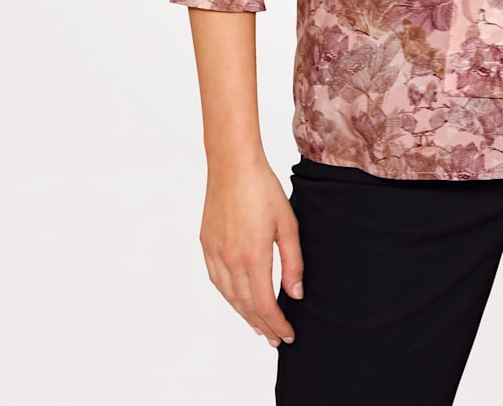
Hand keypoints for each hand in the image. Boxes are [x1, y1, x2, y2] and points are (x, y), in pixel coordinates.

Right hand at [199, 160, 304, 346]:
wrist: (232, 165)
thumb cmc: (263, 189)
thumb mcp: (288, 224)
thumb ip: (293, 262)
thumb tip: (296, 294)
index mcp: (253, 256)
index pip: (265, 305)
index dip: (277, 324)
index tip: (288, 335)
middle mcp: (230, 260)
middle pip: (246, 306)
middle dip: (262, 326)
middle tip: (276, 338)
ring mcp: (215, 253)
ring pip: (229, 297)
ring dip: (244, 315)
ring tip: (259, 325)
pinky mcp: (206, 244)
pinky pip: (216, 280)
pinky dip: (229, 296)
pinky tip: (238, 299)